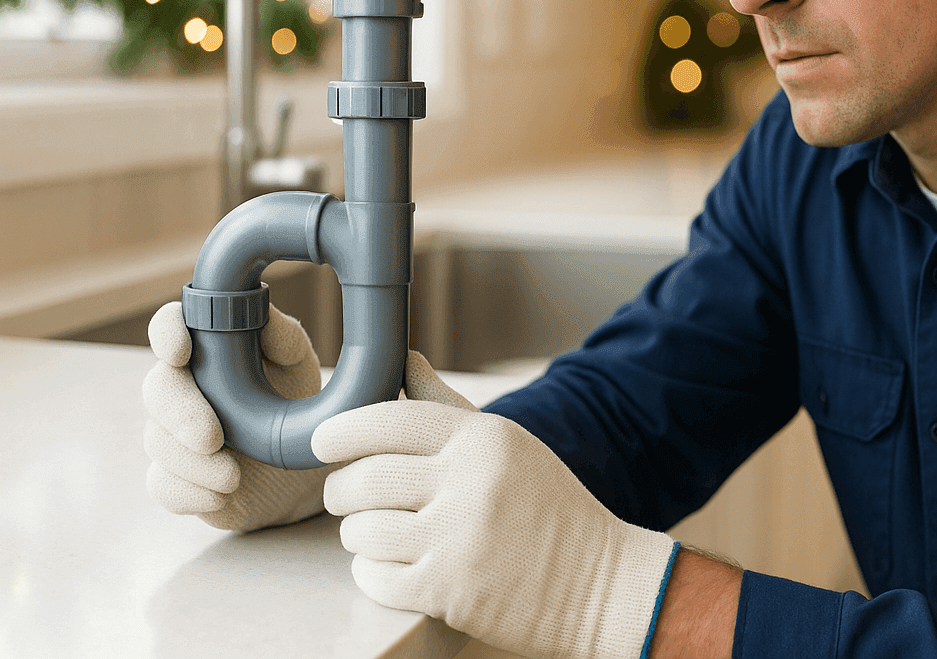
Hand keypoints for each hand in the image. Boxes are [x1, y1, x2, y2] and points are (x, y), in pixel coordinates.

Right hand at [142, 301, 330, 530]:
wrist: (306, 468)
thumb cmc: (297, 403)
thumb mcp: (300, 368)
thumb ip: (284, 340)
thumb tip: (266, 319)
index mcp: (207, 350)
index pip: (170, 326)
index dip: (167, 332)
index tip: (180, 351)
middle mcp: (182, 388)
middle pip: (156, 389)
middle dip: (180, 414)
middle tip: (212, 437)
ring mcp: (172, 434)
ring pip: (158, 442)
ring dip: (194, 463)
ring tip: (234, 477)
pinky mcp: (176, 477)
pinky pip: (163, 485)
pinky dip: (190, 493)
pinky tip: (221, 496)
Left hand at [313, 361, 678, 658]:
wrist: (598, 581)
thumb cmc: (548, 507)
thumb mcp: (509, 445)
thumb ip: (448, 407)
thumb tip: (405, 361)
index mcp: (484, 439)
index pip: (391, 419)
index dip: (343, 429)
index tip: (321, 440)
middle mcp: (470, 482)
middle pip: (364, 478)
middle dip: (341, 491)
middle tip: (346, 497)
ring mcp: (458, 538)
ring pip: (362, 531)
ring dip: (358, 536)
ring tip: (379, 535)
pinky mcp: (448, 591)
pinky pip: (375, 578)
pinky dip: (373, 575)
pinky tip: (392, 568)